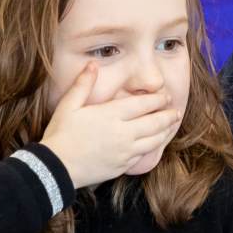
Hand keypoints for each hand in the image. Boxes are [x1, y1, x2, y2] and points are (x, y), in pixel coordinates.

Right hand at [40, 64, 181, 189]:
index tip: (166, 96)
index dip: (157, 100)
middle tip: (176, 111)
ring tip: (172, 125)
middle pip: (154, 122)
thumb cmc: (61, 134)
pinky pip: (144, 155)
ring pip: (154, 140)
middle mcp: (123, 133)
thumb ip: (83, 84)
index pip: (143, 104)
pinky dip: (154, 147)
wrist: (56, 168)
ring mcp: (125, 151)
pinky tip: (156, 143)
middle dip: (168, 115)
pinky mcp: (123, 165)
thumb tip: (92, 64)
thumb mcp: (69, 105)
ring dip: (166, 131)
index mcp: (111, 115)